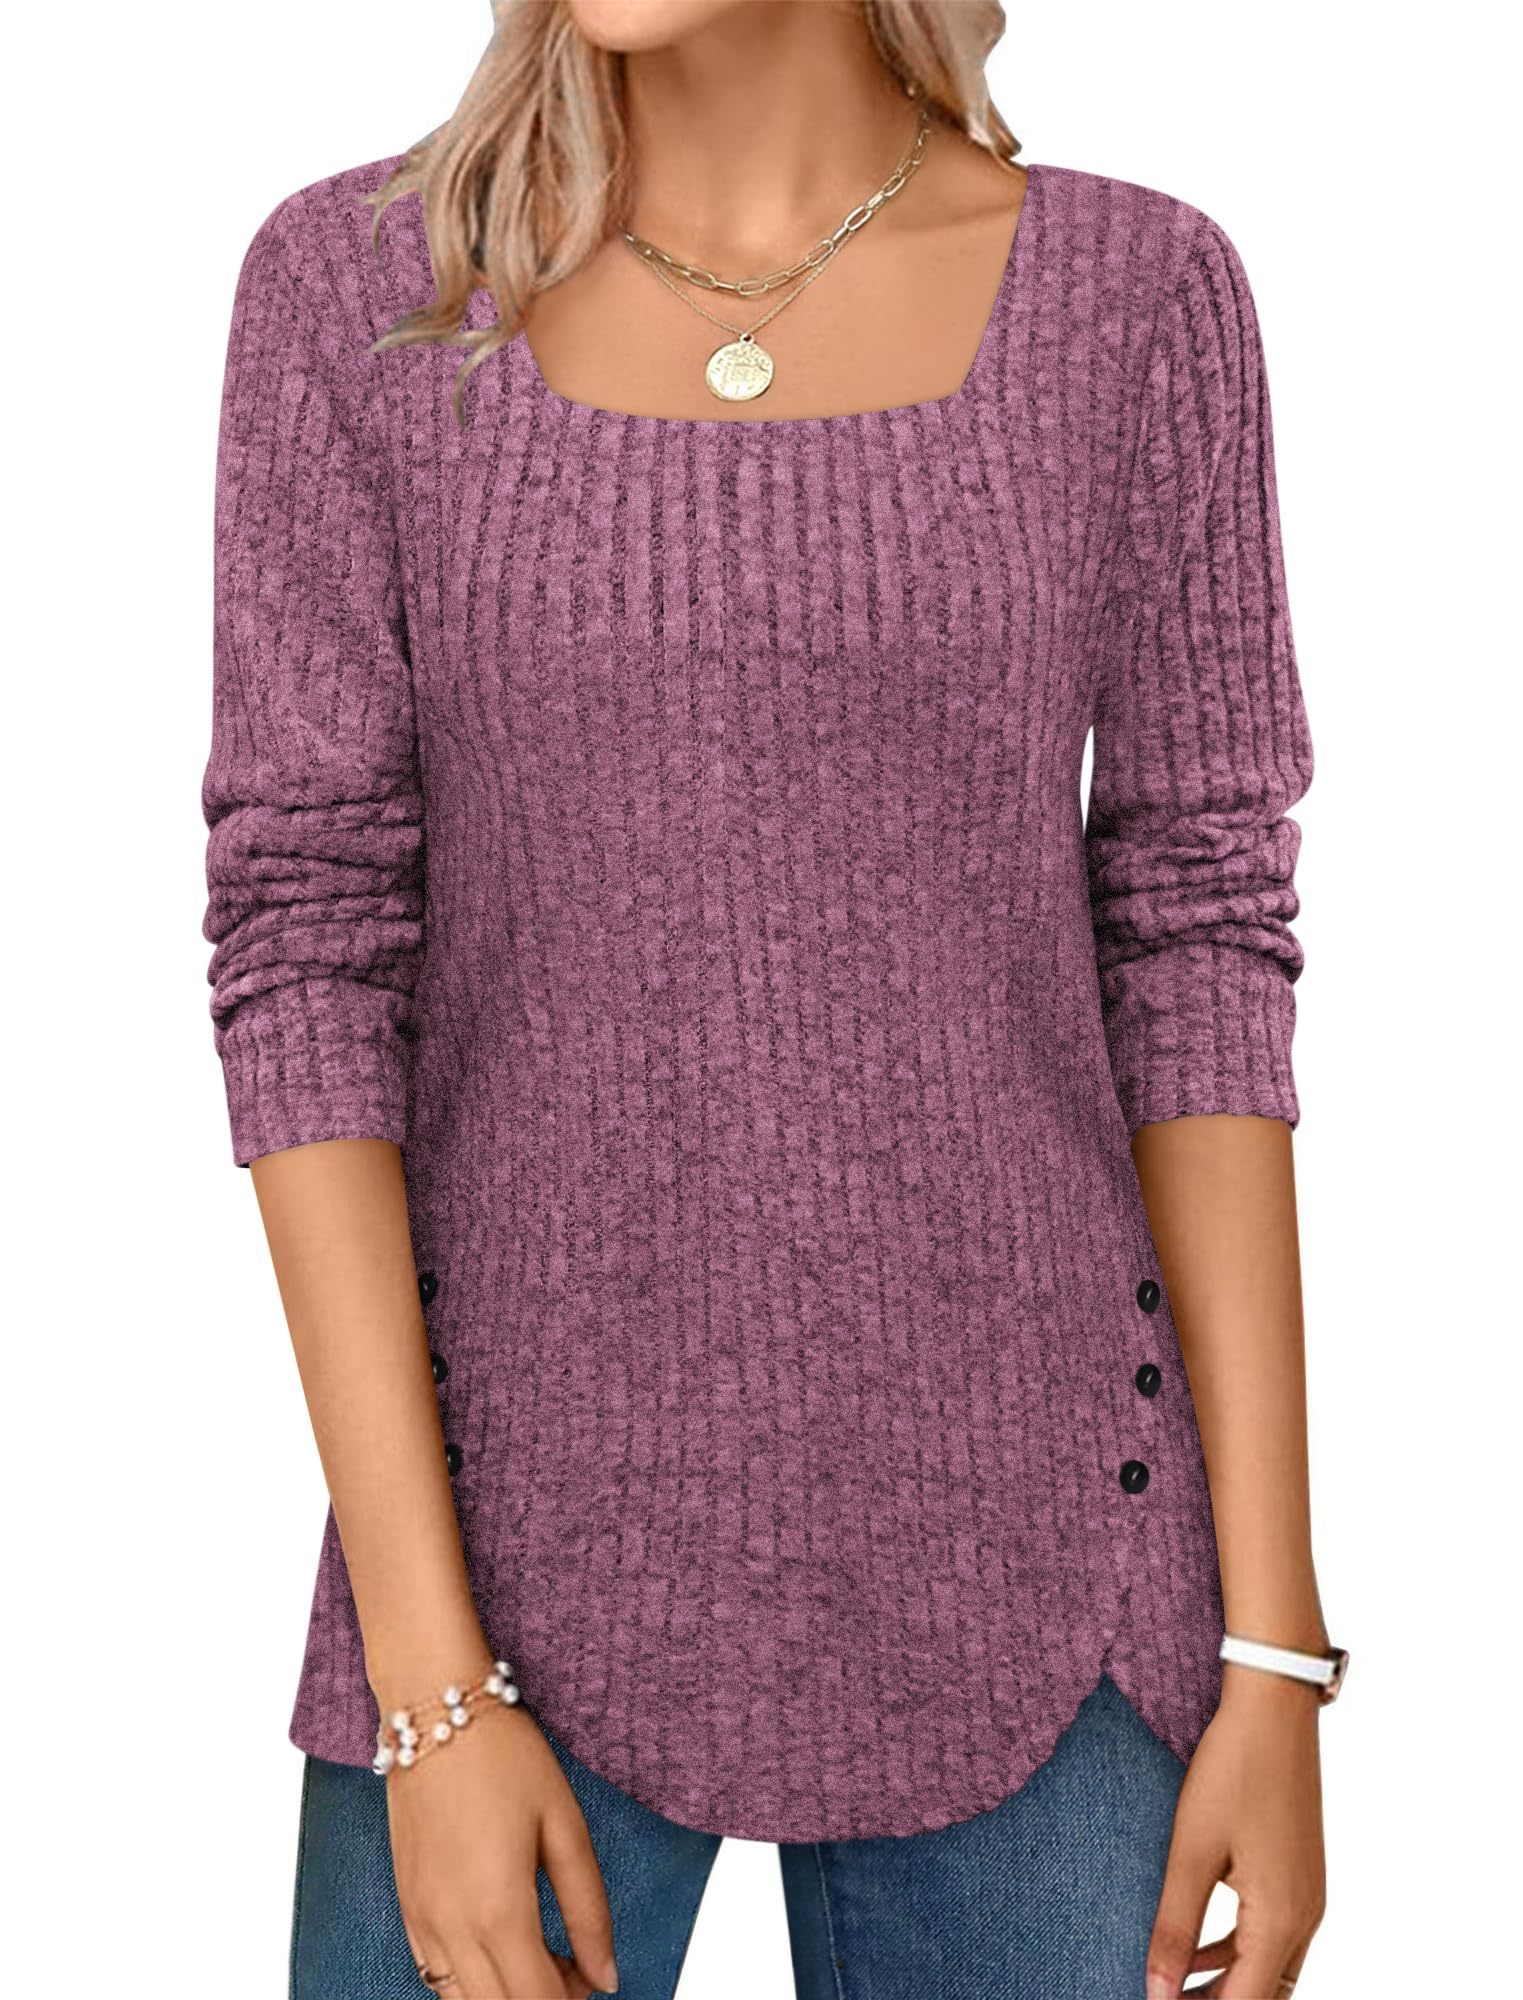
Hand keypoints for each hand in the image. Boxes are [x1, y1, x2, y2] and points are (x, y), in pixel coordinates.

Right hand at [386, 1700, 618, 1998]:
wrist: (434, 1710)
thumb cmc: (503, 1756)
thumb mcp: (565, 1826)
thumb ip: (588, 1910)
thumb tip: (606, 1976)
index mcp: (498, 1912)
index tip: (593, 1980)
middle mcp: (451, 1929)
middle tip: (575, 1968)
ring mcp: (421, 1922)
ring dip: (507, 1994)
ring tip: (543, 1954)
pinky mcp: (406, 1908)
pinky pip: (435, 1978)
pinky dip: (472, 1982)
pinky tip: (500, 1945)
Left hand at [1146, 1669, 1326, 1997]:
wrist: (1274, 1709)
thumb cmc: (1233, 1771)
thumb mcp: (1192, 1851)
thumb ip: (1175, 1927)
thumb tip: (1157, 1991)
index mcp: (1282, 1918)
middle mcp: (1306, 1916)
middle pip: (1264, 1993)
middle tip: (1164, 1999)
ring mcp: (1309, 1894)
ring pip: (1270, 1966)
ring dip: (1227, 1983)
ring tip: (1175, 1987)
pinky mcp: (1301, 1872)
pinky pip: (1273, 1933)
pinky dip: (1238, 1951)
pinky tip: (1198, 1947)